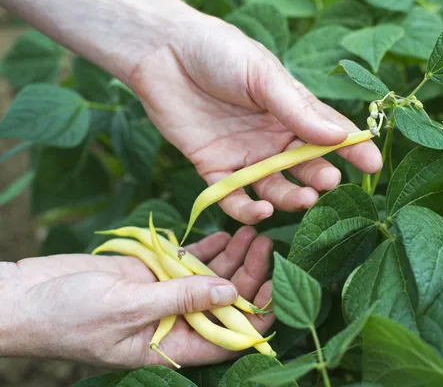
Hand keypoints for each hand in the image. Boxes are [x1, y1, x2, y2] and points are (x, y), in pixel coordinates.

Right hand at [0, 227, 273, 367]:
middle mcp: (175, 321)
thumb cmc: (70, 315)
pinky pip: (190, 260)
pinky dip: (208, 248)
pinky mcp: (154, 271)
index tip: (275, 289)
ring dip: (233, 256)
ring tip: (253, 232)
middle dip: (248, 275)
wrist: (31, 295)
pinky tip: (227, 234)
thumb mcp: (129, 308)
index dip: (255, 317)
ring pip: (211, 277)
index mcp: (172, 345)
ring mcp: (166, 293)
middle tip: (264, 246)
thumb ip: (181, 299)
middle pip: (224, 301)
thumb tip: (228, 293)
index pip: (227, 337)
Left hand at [130, 14, 382, 224]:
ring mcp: (245, 156)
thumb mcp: (262, 75)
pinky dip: (246, 209)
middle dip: (320, 177)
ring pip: (274, 188)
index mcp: (290, 110)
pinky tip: (259, 210)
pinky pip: (234, 198)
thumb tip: (338, 135)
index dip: (352, 149)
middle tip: (328, 183)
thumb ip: (296, 108)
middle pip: (304, 166)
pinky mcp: (215, 170)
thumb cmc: (218, 52)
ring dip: (289, 198)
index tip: (373, 165)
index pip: (329, 133)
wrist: (162, 53)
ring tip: (302, 199)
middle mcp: (272, 138)